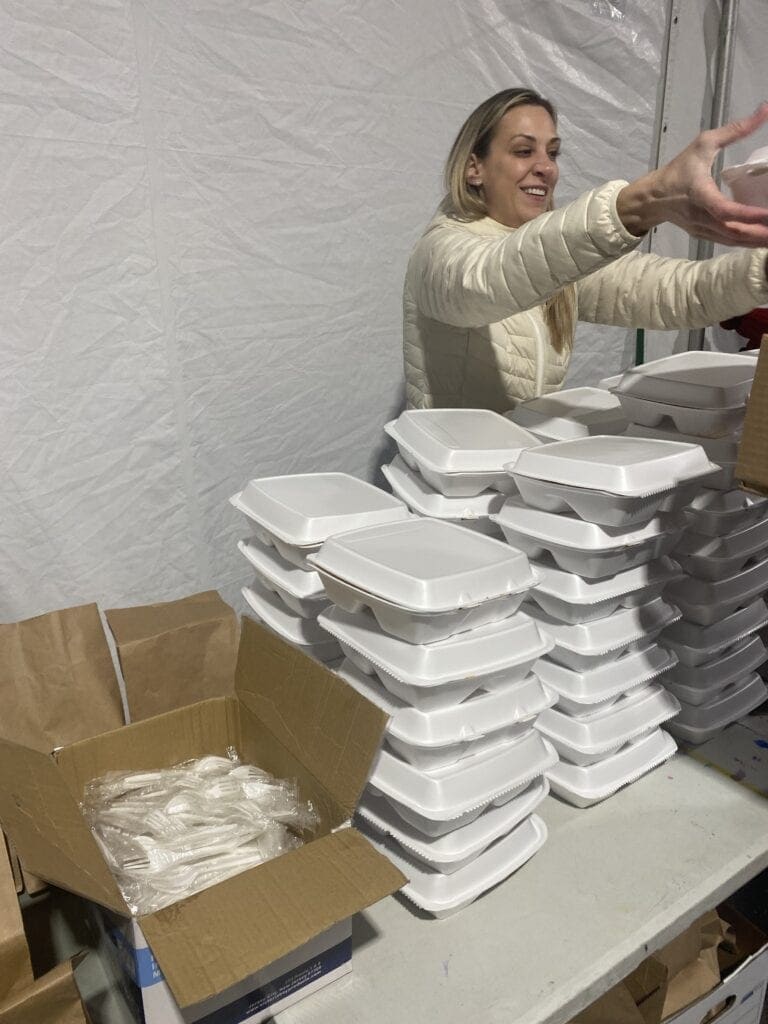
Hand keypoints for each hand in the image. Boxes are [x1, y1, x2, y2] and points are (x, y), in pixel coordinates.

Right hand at [617, 103, 767, 245]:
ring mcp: (702, 230)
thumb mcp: (704, 144)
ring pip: (732, 240)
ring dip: (755, 241)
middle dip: (758, 233)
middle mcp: (702, 217)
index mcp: (700, 195)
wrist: (652, 199)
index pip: (725, 210)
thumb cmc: (678, 170)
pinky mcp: (704, 235)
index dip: (747, 214)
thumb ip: (735, 130)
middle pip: (733, 231)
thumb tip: (764, 110)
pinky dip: (745, 242)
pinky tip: (760, 239)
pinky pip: (727, 241)